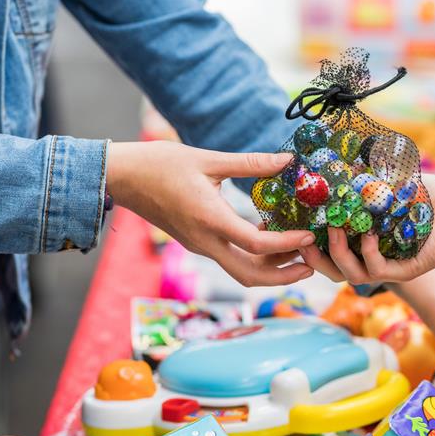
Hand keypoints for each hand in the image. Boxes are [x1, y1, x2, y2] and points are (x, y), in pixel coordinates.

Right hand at [108, 141, 315, 286]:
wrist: (122, 178)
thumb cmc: (160, 165)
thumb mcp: (208, 159)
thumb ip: (251, 163)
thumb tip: (288, 159)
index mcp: (209, 219)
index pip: (256, 243)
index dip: (287, 244)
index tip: (308, 236)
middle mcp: (205, 241)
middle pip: (250, 275)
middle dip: (284, 276)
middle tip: (312, 265)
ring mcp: (199, 246)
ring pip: (240, 271)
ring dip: (271, 269)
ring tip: (299, 254)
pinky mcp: (197, 243)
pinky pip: (230, 259)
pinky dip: (254, 256)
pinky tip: (270, 236)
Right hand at [299, 174, 434, 283]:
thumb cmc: (430, 195)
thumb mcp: (388, 183)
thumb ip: (360, 179)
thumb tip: (331, 163)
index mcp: (367, 242)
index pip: (332, 250)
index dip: (311, 244)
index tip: (296, 228)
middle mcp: (376, 258)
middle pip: (335, 271)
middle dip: (315, 260)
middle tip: (303, 242)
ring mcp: (391, 267)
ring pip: (352, 276)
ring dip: (338, 255)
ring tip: (335, 230)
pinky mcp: (408, 270)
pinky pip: (379, 270)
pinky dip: (369, 253)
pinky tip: (370, 233)